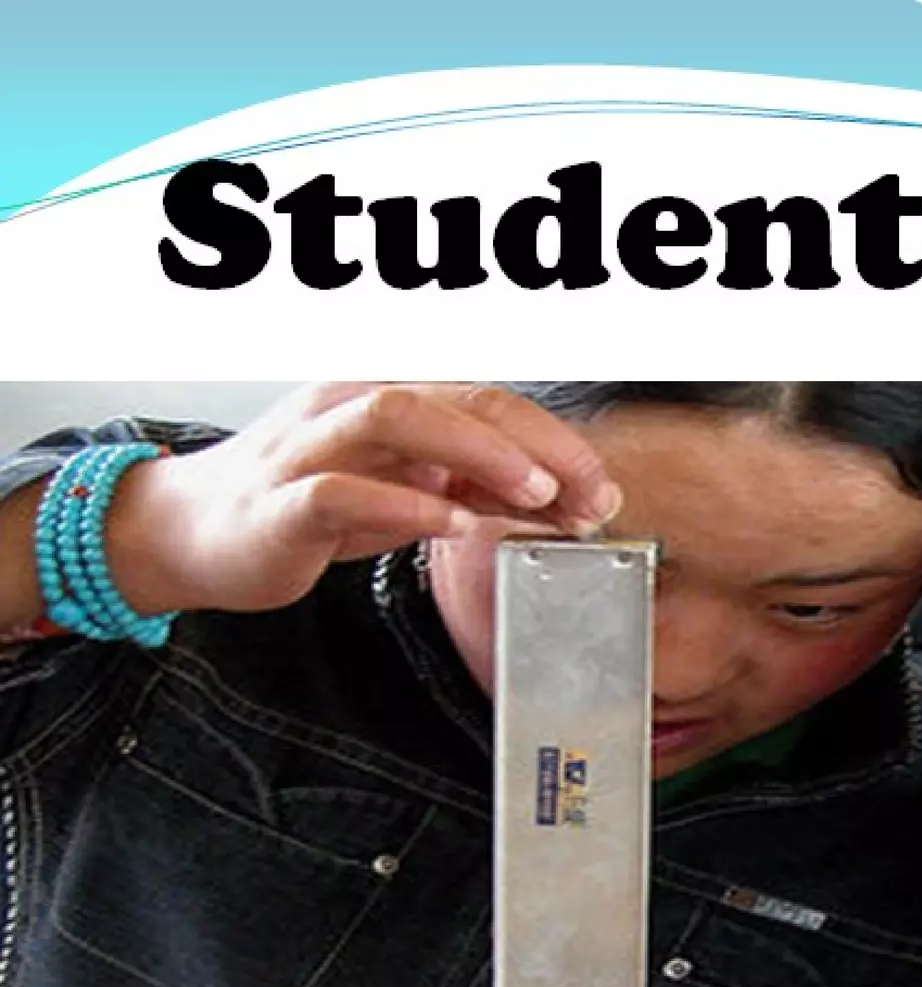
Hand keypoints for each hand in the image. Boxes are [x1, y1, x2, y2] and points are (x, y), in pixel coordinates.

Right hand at [102, 382, 621, 616]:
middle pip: (456, 395)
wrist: (198, 532)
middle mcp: (352, 406)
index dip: (553, 440)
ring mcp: (312, 447)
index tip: (600, 488)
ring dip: (477, 452)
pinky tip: (454, 523)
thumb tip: (560, 500)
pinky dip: (405, 502)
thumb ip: (475, 488)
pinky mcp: (281, 500)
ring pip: (399, 416)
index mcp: (391, 398)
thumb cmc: (307, 503)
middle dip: (533, 440)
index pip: (488, 399)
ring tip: (532, 493)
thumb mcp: (408, 491)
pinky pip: (342, 488)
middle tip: (584, 489)